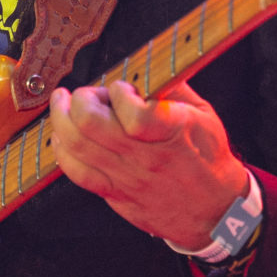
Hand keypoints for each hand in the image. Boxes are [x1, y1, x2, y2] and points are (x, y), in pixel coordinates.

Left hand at [48, 79, 249, 244]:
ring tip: (63, 105)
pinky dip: (62, 151)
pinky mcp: (114, 195)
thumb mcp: (203, 114)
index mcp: (172, 131)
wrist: (215, 211)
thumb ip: (173, 88)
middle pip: (90, 125)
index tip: (122, 88)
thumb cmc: (209, 159)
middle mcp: (145, 156)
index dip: (118, 92)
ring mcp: (127, 178)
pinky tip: (62, 136)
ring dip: (61, 119)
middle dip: (79, 99)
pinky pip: (76, 173)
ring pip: (76, 146)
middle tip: (83, 93)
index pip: (133, 112)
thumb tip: (146, 65)